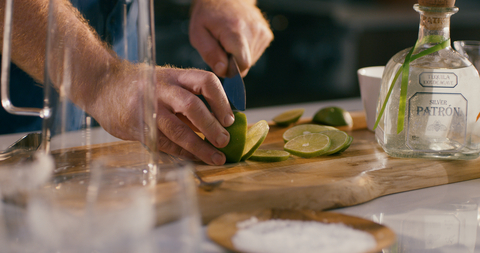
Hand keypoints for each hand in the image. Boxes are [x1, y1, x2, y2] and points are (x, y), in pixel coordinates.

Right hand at [90, 63, 233, 165]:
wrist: (102, 85)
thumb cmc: (142, 86)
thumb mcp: (166, 83)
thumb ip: (189, 99)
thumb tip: (220, 122)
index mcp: (175, 76)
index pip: (206, 81)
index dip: (221, 100)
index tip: (230, 119)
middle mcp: (162, 89)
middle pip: (192, 106)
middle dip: (212, 126)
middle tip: (224, 141)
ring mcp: (148, 107)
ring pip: (177, 129)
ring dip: (200, 147)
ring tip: (216, 158)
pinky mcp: (137, 126)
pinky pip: (164, 143)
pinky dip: (182, 152)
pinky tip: (194, 158)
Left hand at [189, 0, 272, 76]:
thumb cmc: (208, 15)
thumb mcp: (198, 34)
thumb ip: (210, 54)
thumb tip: (223, 71)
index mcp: (235, 31)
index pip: (242, 64)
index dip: (230, 69)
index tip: (220, 60)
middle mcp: (253, 30)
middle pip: (246, 64)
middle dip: (232, 61)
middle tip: (222, 46)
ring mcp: (262, 32)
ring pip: (251, 60)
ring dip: (238, 56)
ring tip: (229, 41)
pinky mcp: (266, 34)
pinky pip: (255, 53)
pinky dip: (245, 50)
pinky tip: (238, 38)